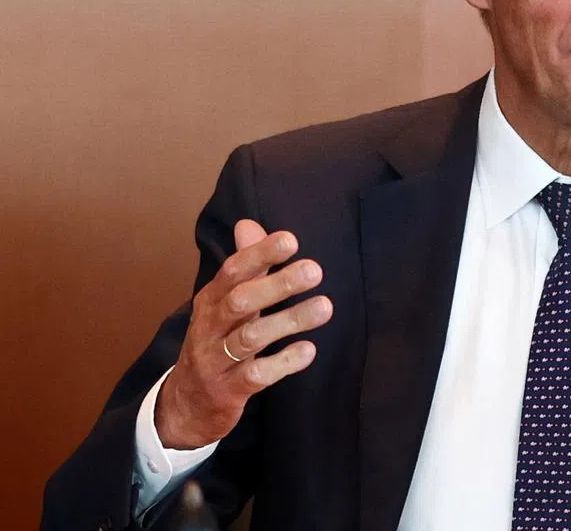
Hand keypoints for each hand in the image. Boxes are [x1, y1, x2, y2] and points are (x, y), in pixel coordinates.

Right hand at [155, 220, 333, 448]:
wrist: (186, 406)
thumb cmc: (216, 343)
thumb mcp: (224, 304)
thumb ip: (243, 266)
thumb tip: (249, 223)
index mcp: (211, 301)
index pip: (233, 271)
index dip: (260, 254)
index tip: (291, 240)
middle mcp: (209, 327)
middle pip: (240, 301)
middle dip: (277, 284)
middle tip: (315, 271)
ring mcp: (216, 360)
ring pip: (251, 337)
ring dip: (289, 320)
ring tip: (325, 307)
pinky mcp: (228, 391)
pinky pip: (256, 375)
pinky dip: (283, 363)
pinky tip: (308, 350)